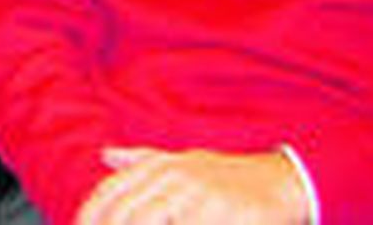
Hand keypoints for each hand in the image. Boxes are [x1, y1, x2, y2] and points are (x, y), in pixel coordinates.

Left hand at [75, 146, 308, 224]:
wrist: (281, 180)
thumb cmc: (226, 175)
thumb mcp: (183, 161)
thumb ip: (142, 160)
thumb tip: (106, 154)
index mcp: (161, 166)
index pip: (111, 191)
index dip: (90, 215)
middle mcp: (176, 178)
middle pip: (128, 214)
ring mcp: (201, 196)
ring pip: (153, 220)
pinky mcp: (227, 214)